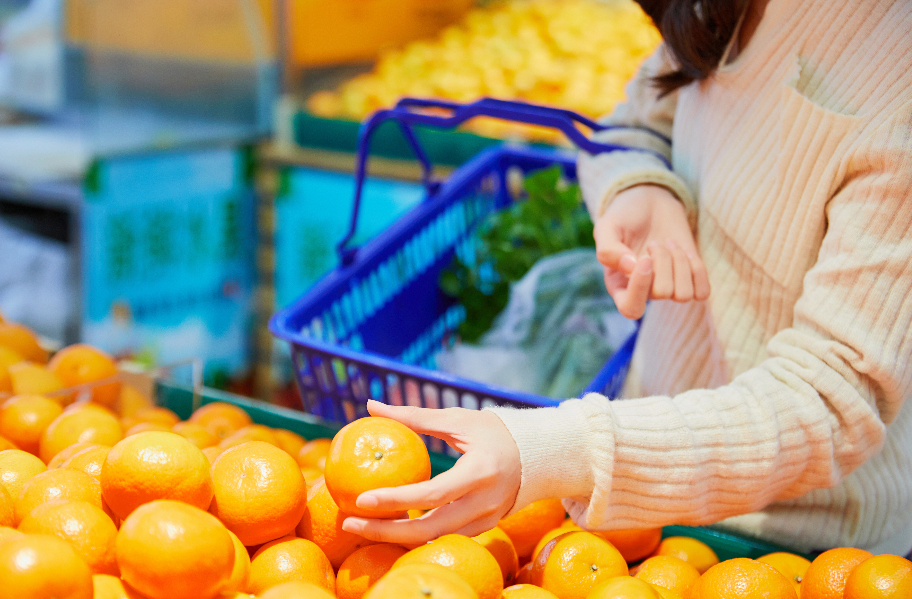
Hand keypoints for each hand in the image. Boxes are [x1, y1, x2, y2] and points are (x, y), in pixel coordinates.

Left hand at [340, 400, 520, 544]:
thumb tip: (370, 404)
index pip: (432, 494)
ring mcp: (487, 520)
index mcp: (480, 472)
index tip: (361, 499)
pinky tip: (390, 525)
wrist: (541, 457)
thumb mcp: (457, 419)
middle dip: (385, 531)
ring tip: (361, 525)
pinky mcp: (485, 528)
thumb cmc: (495, 431)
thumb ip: (414, 416)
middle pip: (429, 529)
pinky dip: (416, 535)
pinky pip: (445, 537)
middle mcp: (485, 503)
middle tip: (349, 522)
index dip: (395, 500)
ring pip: (435, 539)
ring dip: (396, 536)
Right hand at [595, 184, 709, 318]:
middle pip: (662, 293)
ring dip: (679, 262)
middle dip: (663, 261)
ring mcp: (668, 287)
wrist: (650, 203)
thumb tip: (630, 269)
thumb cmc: (624, 217)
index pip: (631, 309)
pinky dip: (697, 270)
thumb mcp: (607, 227)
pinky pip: (701, 292)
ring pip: (683, 294)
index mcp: (619, 286)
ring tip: (668, 244)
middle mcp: (644, 292)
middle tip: (653, 242)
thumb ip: (608, 249)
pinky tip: (684, 252)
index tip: (644, 259)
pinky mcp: (689, 280)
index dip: (640, 288)